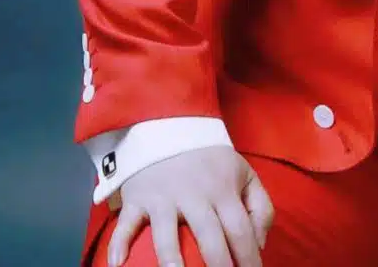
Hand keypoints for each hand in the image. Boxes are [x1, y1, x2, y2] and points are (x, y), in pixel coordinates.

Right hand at [106, 146, 273, 266]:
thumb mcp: (244, 173)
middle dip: (218, 266)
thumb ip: (260, 206)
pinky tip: (118, 264)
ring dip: (171, 258)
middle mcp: (195, 195)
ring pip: (167, 233)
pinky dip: (119, 243)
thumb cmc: (212, 161)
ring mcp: (164, 197)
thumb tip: (260, 244)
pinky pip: (126, 224)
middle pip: (209, 236)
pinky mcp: (138, 198)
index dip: (248, 257)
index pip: (240, 229)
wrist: (173, 126)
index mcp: (224, 189)